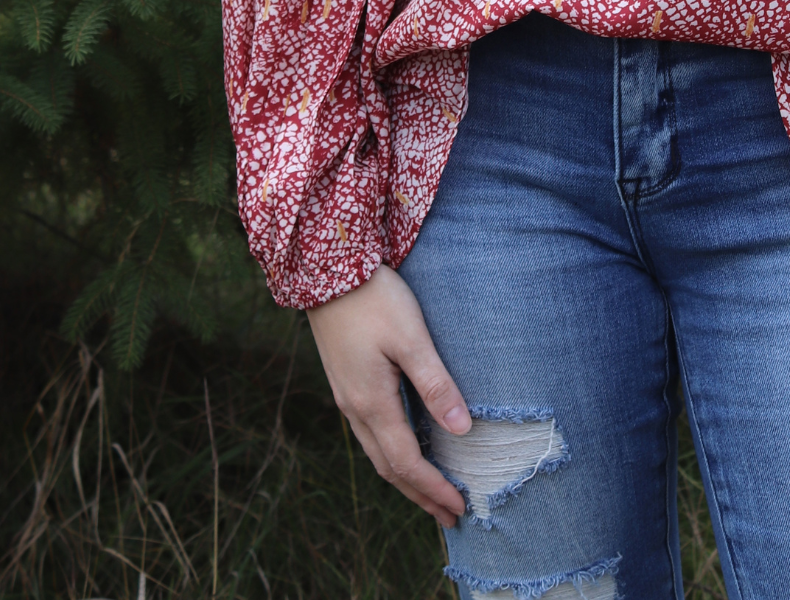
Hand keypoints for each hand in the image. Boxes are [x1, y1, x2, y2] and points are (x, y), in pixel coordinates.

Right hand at [307, 263, 470, 523]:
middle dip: (421, 495)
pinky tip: (406, 449)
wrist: (327, 271)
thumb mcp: (411, 337)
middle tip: (451, 517)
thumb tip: (463, 429)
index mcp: (372, 403)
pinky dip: (392, 455)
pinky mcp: (346, 382)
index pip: (407, 462)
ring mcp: (347, 397)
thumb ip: (435, 383)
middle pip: (390, 468)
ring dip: (406, 478)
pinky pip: (371, 435)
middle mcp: (355, 409)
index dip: (433, 488)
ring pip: (378, 453)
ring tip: (431, 494)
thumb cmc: (374, 299)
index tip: (460, 507)